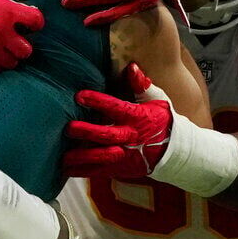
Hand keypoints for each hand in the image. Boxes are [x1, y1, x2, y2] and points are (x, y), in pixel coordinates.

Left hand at [64, 63, 172, 177]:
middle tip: (69, 127)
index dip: (98, 102)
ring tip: (64, 155)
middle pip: (107, 135)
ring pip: (102, 157)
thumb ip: (141, 85)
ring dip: (82, 156)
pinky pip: (101, 171)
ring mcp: (125, 155)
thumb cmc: (159, 119)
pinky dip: (84, 171)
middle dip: (87, 131)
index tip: (80, 96)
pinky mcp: (121, 169)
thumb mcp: (155, 99)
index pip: (116, 107)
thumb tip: (132, 67)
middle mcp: (130, 136)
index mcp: (137, 117)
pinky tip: (67, 169)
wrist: (173, 150)